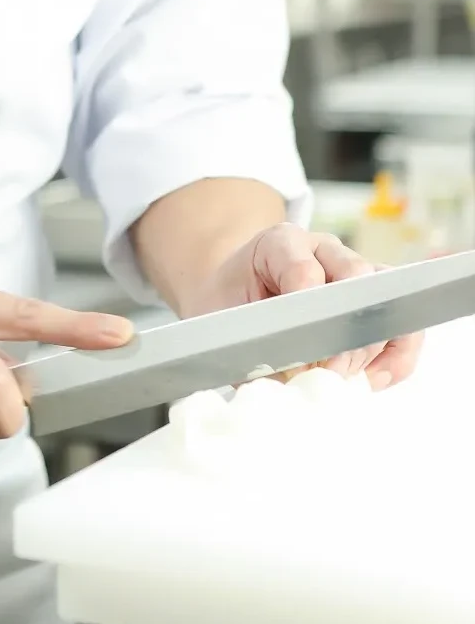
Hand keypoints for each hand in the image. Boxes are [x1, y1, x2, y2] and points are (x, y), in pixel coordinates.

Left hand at [179, 223, 423, 390]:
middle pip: (356, 280)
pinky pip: (400, 325)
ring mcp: (353, 271)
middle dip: (343, 333)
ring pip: (385, 299)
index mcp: (281, 243)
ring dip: (370, 346)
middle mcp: (324, 249)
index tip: (300, 348)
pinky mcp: (372, 300)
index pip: (303, 270)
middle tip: (325, 374)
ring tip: (343, 380)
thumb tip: (290, 381)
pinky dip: (393, 356)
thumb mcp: (222, 319)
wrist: (233, 296)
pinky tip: (368, 380)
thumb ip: (251, 344)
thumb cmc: (226, 304)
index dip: (305, 310)